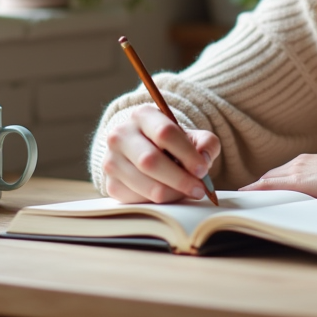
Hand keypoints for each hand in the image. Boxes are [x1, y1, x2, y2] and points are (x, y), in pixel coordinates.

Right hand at [101, 104, 220, 203]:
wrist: (144, 151)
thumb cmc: (171, 144)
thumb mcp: (191, 136)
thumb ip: (206, 143)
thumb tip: (204, 158)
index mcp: (142, 115)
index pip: (165, 133)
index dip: (187, 154)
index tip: (203, 169)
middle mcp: (121, 135)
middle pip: (150, 160)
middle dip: (179, 178)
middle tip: (199, 189)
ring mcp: (111, 160)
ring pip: (144, 183)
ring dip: (171, 193)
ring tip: (187, 193)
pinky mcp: (110, 184)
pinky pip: (137, 199)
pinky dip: (158, 202)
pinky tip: (169, 195)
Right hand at [238, 154, 316, 197]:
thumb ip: (302, 202)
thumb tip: (290, 207)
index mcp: (297, 180)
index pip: (267, 185)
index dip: (252, 189)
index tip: (240, 193)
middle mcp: (296, 168)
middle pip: (269, 177)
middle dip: (258, 185)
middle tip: (248, 194)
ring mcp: (303, 161)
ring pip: (278, 170)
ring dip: (269, 179)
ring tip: (262, 188)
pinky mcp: (310, 157)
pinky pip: (288, 166)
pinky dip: (280, 173)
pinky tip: (283, 179)